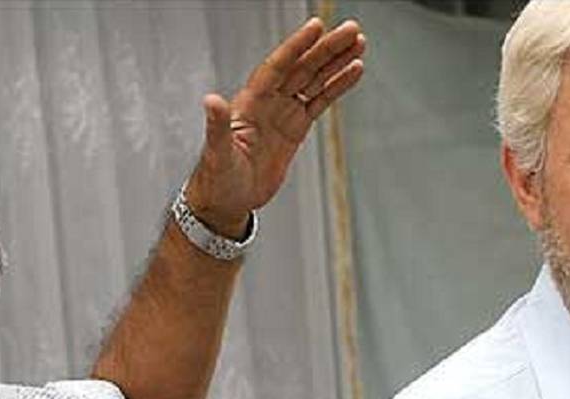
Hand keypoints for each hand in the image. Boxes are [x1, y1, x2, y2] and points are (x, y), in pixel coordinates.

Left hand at [184, 17, 365, 235]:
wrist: (226, 201)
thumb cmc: (216, 179)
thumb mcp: (217, 154)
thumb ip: (217, 127)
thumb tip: (212, 101)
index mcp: (249, 103)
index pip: (277, 67)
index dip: (296, 47)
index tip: (316, 27)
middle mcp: (268, 102)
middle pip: (302, 68)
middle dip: (326, 49)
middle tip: (350, 31)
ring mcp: (283, 113)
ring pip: (313, 80)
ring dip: (335, 62)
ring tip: (358, 44)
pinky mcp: (295, 129)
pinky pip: (319, 101)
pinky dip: (336, 87)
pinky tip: (352, 73)